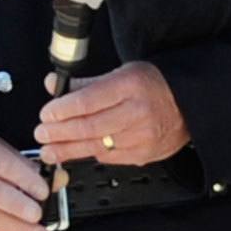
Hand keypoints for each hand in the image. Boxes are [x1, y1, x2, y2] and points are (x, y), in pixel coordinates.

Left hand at [35, 61, 188, 168]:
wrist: (189, 106)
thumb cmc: (154, 86)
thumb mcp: (121, 73)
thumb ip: (85, 82)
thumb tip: (53, 84)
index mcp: (130, 86)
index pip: (88, 100)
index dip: (63, 110)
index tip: (46, 114)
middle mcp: (137, 112)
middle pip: (89, 126)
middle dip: (59, 133)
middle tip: (41, 134)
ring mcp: (141, 136)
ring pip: (96, 146)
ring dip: (68, 149)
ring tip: (49, 150)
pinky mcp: (143, 155)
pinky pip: (108, 157)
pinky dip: (90, 154)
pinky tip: (76, 151)